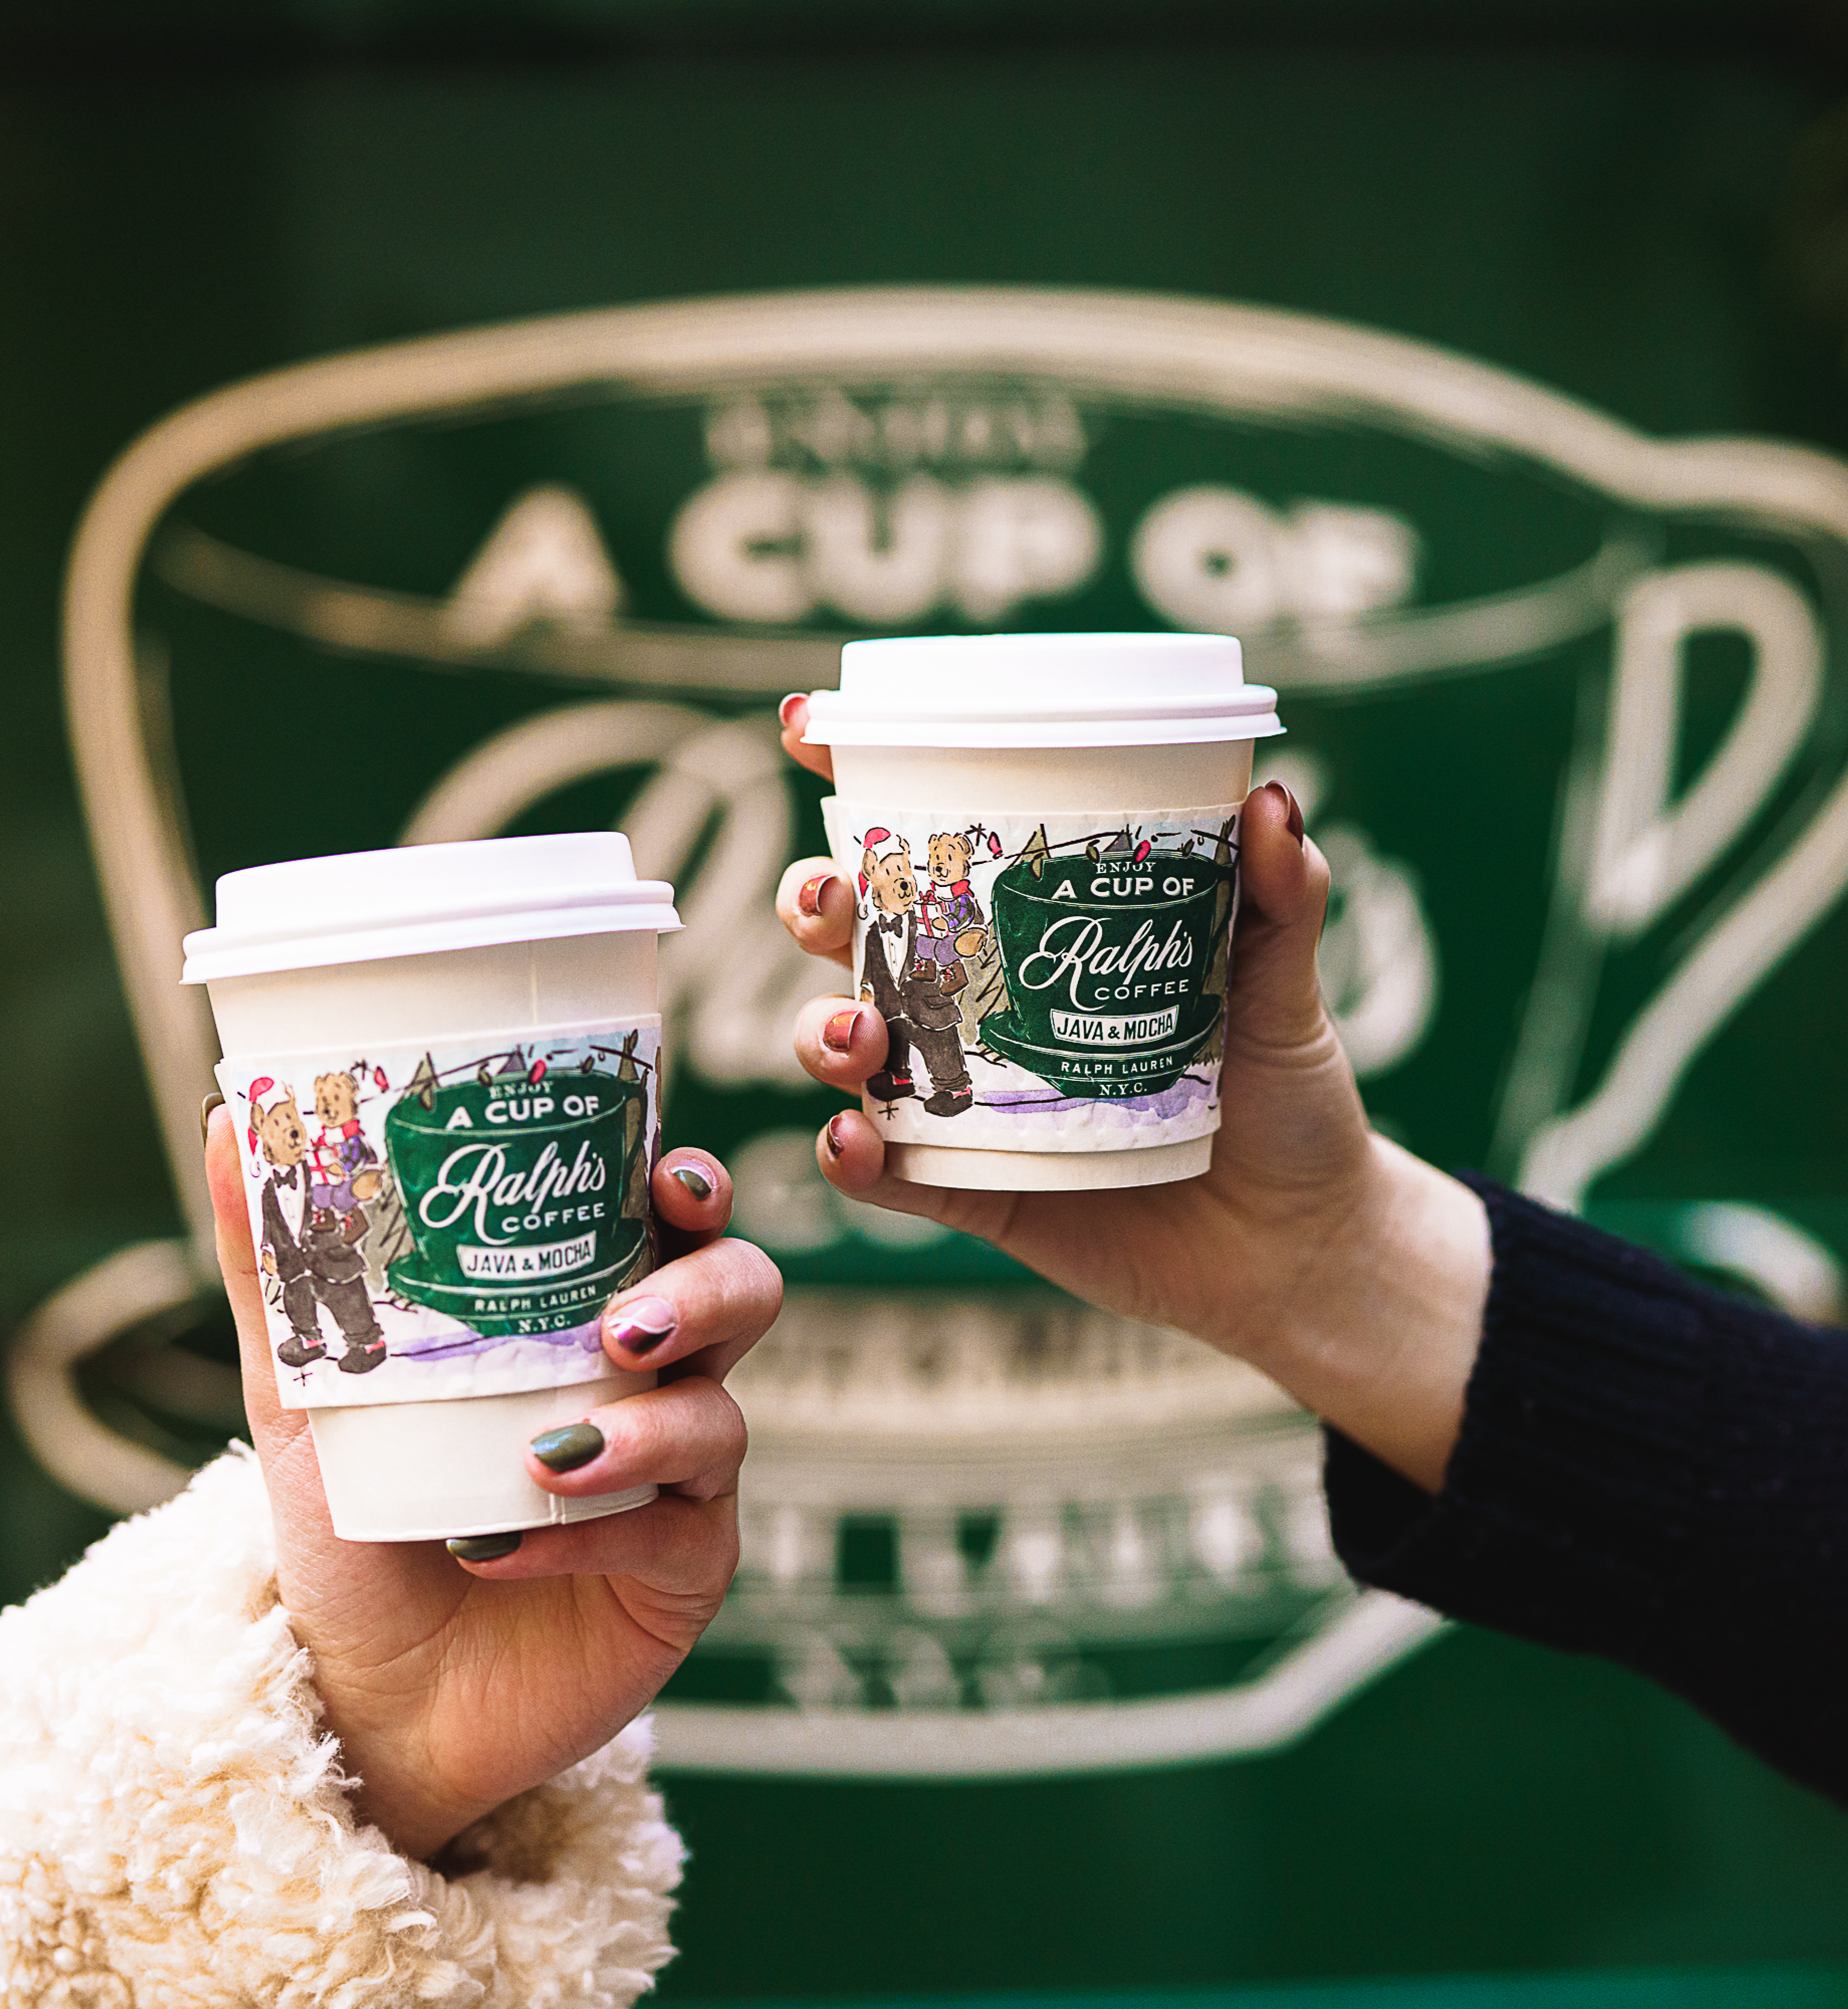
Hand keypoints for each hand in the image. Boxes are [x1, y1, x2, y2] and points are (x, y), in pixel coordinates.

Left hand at [206, 1107, 779, 1860]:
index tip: (668, 1180)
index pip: (674, 1220)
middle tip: (628, 1326)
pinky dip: (587, 1537)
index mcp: (590, 1311)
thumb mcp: (310, 1394)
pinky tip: (497, 1547)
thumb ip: (282, 1266)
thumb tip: (225, 1118)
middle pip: (745, 1294)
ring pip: (723, 1417)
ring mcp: (679, 1479)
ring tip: (554, 1457)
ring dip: (650, 1428)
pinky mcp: (682, 1574)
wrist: (365, 1695)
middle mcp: (654, 1381)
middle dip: (706, 1292)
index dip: (693, 1187)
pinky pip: (672, 1536)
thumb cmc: (357, 1527)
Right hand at [777, 695, 1487, 1493]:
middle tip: (821, 897)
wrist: (1301, 1243)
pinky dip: (853, 1158)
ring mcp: (968, 1102)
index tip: (806, 731)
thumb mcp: (1283, 984)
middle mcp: (980, 1008)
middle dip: (813, 902)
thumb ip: (1278, 894)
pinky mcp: (974, 1192)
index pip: (930, 849)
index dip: (855, 786)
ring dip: (821, 1028)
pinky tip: (851, 1142)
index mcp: (1031, 934)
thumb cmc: (1285, 1098)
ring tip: (853, 1030)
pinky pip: (890, 1175)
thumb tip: (1270, 798)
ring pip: (852, 1049)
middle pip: (860, 938)